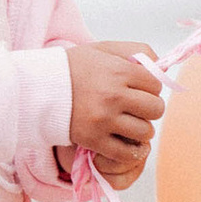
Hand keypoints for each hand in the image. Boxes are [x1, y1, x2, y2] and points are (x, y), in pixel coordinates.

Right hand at [65, 41, 163, 190]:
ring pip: (145, 132)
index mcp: (119, 71)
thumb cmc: (73, 67)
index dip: (150, 87)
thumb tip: (161, 65)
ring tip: (128, 124)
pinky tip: (125, 142)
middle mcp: (114, 96)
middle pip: (156, 109)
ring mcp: (104, 120)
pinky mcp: (94, 140)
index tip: (138, 89)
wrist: (39, 88)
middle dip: (149, 109)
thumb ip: (135, 50)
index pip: (156, 85)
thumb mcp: (103, 48)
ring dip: (140, 130)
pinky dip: (131, 151)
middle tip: (135, 108)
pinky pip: (127, 153)